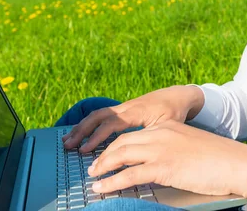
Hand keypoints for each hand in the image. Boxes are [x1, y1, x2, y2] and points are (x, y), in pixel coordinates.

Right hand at [63, 85, 204, 151]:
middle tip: (68, 145)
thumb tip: (137, 149)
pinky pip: (103, 115)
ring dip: (82, 127)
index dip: (97, 137)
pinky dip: (90, 123)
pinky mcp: (124, 109)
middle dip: (82, 130)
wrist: (178, 96)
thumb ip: (150, 136)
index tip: (86, 150)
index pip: (111, 124)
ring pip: (98, 114)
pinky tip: (80, 133)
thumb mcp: (166, 125)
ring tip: (68, 140)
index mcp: (136, 111)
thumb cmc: (174, 112)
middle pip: (98, 116)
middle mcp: (126, 107)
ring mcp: (124, 107)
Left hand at [87, 120, 246, 209]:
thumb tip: (162, 165)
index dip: (116, 145)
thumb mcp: (191, 147)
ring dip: (103, 167)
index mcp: (168, 127)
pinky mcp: (163, 167)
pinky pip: (129, 175)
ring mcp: (161, 149)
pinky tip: (101, 188)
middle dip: (104, 155)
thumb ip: (174, 150)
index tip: (106, 154)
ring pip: (121, 155)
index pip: (133, 134)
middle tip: (93, 167)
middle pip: (122, 142)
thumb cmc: (219, 159)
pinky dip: (111, 182)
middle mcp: (161, 134)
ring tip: (93, 177)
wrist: (235, 162)